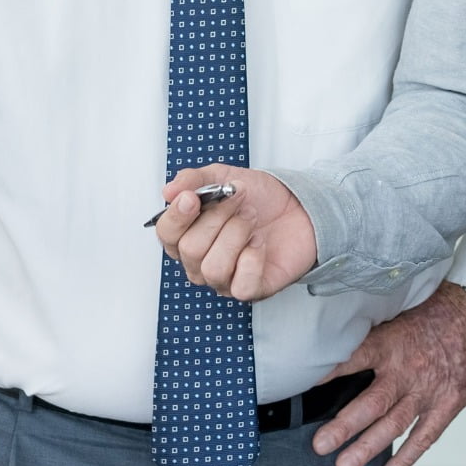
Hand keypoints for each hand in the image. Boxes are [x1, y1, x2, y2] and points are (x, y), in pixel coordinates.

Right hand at [154, 166, 317, 300]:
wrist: (298, 206)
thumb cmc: (259, 198)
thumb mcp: (224, 176)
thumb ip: (194, 180)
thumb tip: (170, 192)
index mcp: (188, 234)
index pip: (166, 235)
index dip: (176, 217)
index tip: (192, 198)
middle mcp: (200, 261)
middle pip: (190, 249)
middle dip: (218, 217)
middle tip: (239, 199)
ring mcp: (224, 278)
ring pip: (213, 268)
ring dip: (237, 235)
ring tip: (251, 218)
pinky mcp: (250, 289)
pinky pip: (241, 285)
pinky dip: (253, 259)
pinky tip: (259, 243)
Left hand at [314, 283, 465, 465]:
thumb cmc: (441, 310)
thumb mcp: (402, 313)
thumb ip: (376, 335)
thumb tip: (339, 344)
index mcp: (392, 342)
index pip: (353, 359)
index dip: (327, 374)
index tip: (301, 387)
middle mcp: (407, 370)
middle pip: (371, 403)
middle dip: (343, 427)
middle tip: (319, 446)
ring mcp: (428, 391)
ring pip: (393, 425)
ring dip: (367, 448)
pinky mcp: (448, 404)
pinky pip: (424, 437)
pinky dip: (405, 459)